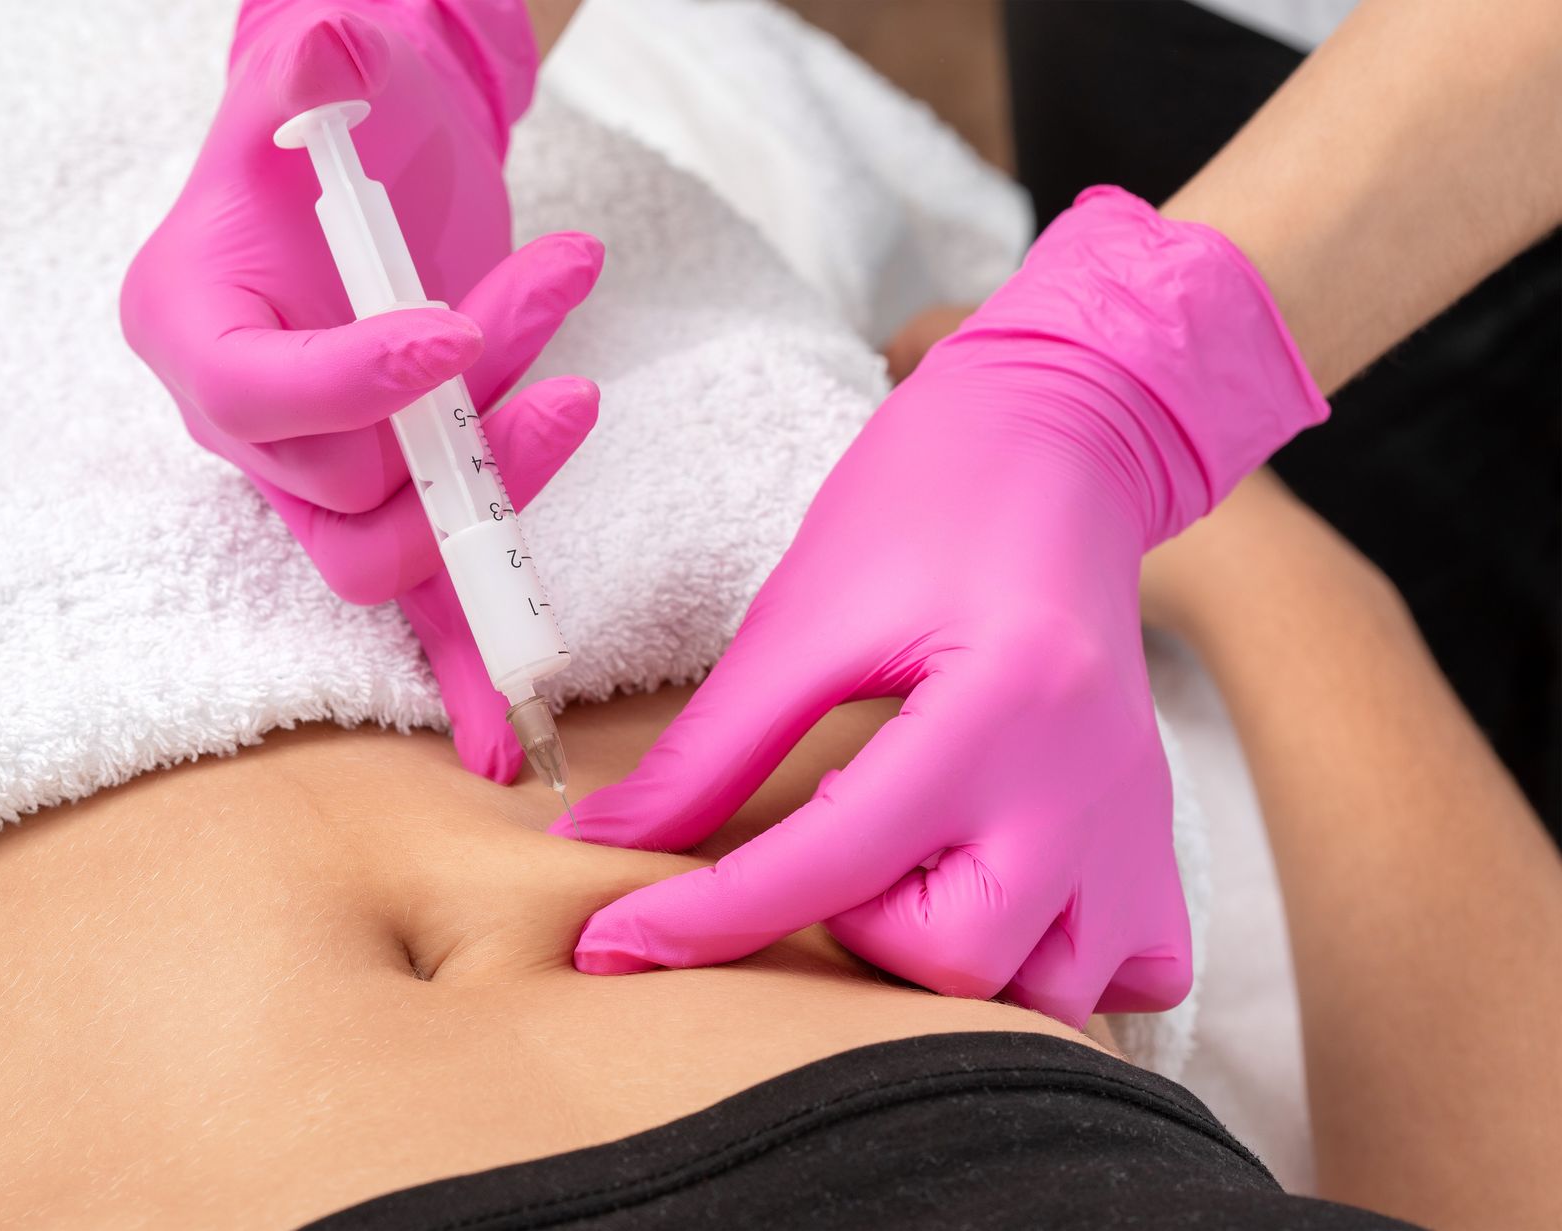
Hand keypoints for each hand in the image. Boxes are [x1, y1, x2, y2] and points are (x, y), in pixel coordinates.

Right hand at [121, 1, 601, 780]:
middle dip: (458, 423)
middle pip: (342, 490)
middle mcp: (244, 427)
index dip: (350, 384)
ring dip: (502, 488)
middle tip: (542, 295)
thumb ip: (310, 72)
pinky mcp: (394, 502)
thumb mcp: (319, 81)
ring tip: (577, 383)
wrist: (367, 168)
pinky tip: (503, 738)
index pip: (254, 396)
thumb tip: (329, 48)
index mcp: (194, 331)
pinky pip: (420, 608)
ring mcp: (319, 479)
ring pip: (395, 552)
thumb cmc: (334, 125)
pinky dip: (463, 670)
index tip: (449, 337)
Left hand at [555, 188, 1327, 1027]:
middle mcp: (1085, 785)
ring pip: (1047, 995)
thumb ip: (710, 748)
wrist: (1059, 445)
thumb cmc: (927, 505)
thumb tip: (600, 841)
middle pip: (954, 960)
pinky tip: (993, 900)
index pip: (832, 863)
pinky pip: (1134, 975)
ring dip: (948, 967)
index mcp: (996, 707)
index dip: (707, 917)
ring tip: (905, 876)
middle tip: (819, 856)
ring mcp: (1137, 822)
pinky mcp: (1160, 839)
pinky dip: (1053, 971)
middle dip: (850, 935)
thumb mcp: (804, 616)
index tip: (615, 946)